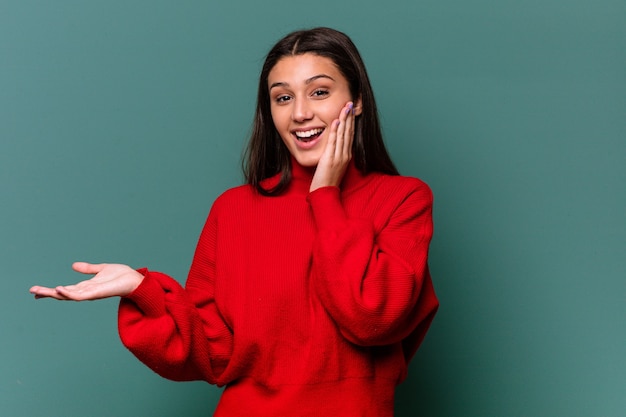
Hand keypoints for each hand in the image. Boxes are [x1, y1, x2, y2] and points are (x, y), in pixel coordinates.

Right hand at [29, 262, 143, 300]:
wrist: (135, 279)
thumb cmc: (121, 276)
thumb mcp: (101, 269)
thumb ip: (88, 269)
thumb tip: (73, 266)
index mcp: (85, 286)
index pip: (64, 290)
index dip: (51, 290)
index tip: (35, 290)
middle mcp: (86, 292)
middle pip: (63, 294)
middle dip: (47, 293)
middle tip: (32, 290)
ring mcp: (90, 294)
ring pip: (68, 296)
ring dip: (54, 293)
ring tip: (39, 290)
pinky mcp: (96, 293)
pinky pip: (80, 295)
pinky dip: (69, 293)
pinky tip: (60, 289)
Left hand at [310, 101, 354, 191]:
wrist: (325, 192)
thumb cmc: (327, 181)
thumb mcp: (334, 166)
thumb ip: (334, 155)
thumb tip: (333, 146)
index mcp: (346, 155)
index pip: (349, 135)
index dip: (350, 122)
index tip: (350, 111)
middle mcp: (345, 154)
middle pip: (348, 132)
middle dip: (349, 117)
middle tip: (350, 103)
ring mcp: (339, 156)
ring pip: (343, 135)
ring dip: (344, 120)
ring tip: (345, 107)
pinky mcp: (330, 158)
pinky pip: (333, 142)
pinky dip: (335, 131)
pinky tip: (335, 121)